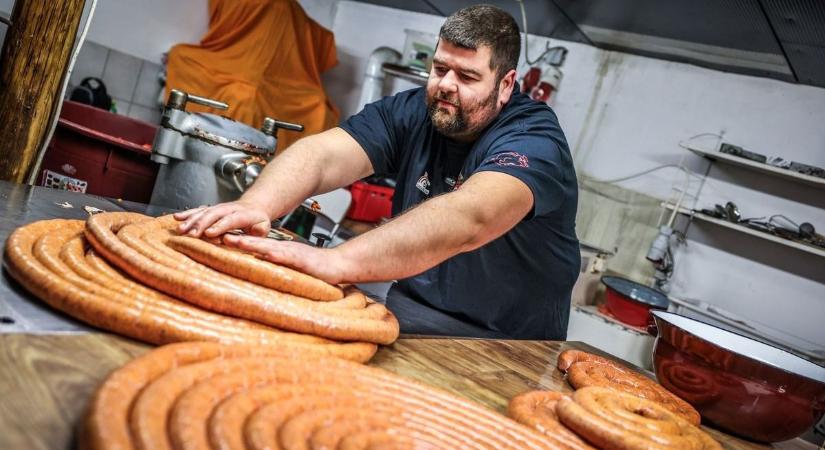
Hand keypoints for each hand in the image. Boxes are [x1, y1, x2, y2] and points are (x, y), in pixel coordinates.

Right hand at [174, 200, 270, 237]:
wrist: (255, 206)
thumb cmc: (259, 221)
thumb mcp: (264, 228)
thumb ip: (256, 234)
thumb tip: (244, 240)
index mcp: (244, 214)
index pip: (230, 220)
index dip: (219, 226)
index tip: (209, 234)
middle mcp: (229, 209)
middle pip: (213, 215)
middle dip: (200, 224)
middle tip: (191, 234)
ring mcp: (219, 208)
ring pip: (204, 212)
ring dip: (191, 220)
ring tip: (180, 230)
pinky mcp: (212, 209)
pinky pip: (198, 210)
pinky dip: (187, 214)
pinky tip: (177, 218)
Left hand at [222, 234, 347, 283]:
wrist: (338, 265)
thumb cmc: (315, 269)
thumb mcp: (290, 269)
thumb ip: (274, 269)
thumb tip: (255, 274)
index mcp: (278, 252)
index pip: (254, 246)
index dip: (236, 242)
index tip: (217, 240)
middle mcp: (283, 250)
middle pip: (256, 242)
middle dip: (237, 239)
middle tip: (218, 235)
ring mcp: (292, 253)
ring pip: (267, 246)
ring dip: (251, 243)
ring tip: (234, 240)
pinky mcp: (302, 260)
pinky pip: (287, 257)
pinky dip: (276, 254)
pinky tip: (266, 253)